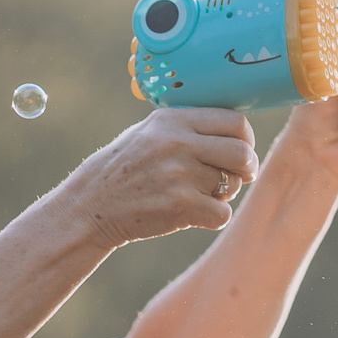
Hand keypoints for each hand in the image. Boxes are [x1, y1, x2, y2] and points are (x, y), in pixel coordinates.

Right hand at [59, 106, 258, 249]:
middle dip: (247, 167)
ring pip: (232, 185)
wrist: (90, 207)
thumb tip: (236, 129)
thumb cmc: (123, 170)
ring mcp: (179, 175)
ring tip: (198, 195)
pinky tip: (193, 214)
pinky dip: (213, 218)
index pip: (234, 121)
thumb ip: (187, 127)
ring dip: (223, 194)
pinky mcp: (181, 206)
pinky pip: (222, 213)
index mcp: (172, 119)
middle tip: (241, 175)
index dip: (246, 138)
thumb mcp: (148, 132)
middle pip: (242, 152)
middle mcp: (177, 143)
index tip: (242, 148)